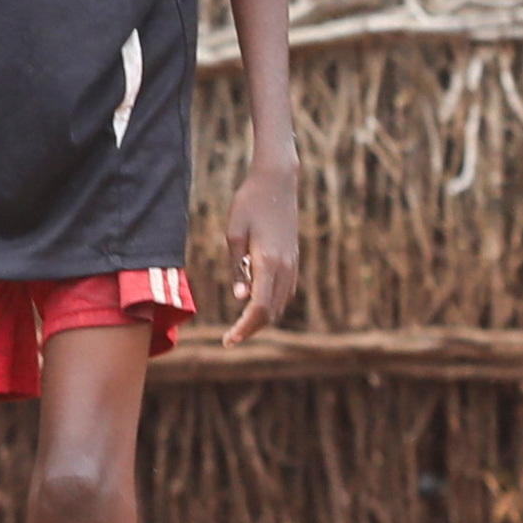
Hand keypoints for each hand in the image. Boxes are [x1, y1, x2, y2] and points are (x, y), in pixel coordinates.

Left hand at [216, 164, 302, 341]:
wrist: (277, 182)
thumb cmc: (249, 204)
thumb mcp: (234, 235)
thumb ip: (238, 268)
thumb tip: (240, 298)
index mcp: (268, 262)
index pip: (259, 308)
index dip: (244, 328)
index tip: (228, 340)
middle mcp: (285, 267)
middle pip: (272, 311)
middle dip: (251, 329)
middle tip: (230, 339)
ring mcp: (292, 263)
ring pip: (281, 304)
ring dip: (262, 319)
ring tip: (240, 327)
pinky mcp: (293, 259)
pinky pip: (285, 291)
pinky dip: (272, 304)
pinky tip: (255, 306)